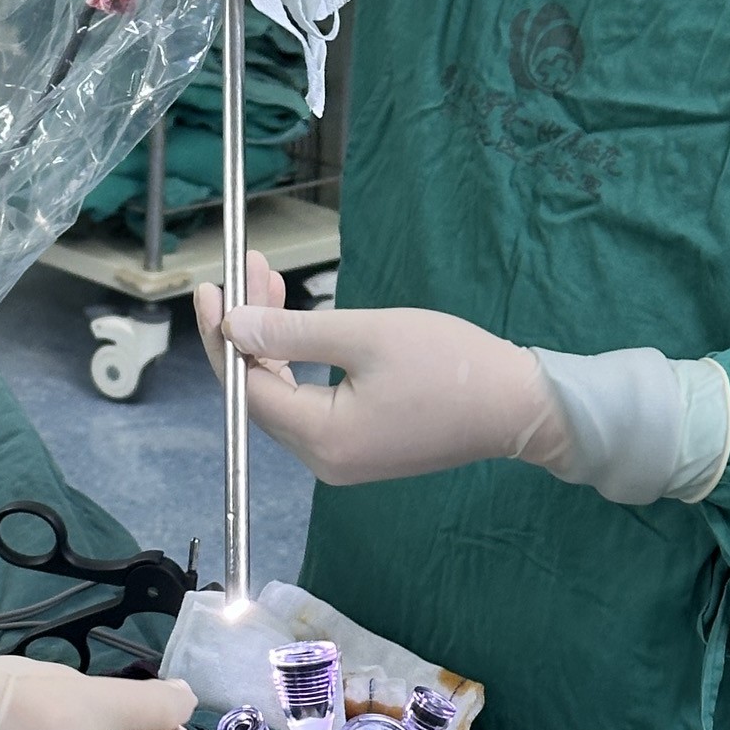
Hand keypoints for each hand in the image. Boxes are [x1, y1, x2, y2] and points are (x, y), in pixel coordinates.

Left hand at [193, 253, 559, 485]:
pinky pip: (312, 402)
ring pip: (285, 395)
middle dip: (247, 330)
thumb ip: (293, 332)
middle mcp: (325, 460)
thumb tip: (232, 327)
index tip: (210, 288)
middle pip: (260, 393)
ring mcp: (344, 457)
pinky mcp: (362, 446)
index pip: (245, 389)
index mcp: (322, 439)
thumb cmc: (450, 365)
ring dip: (273, 340)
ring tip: (269, 280)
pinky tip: (297, 321)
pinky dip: (299, 360)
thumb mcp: (366, 335)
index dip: (221, 337)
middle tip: (245, 270)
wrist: (520, 405)